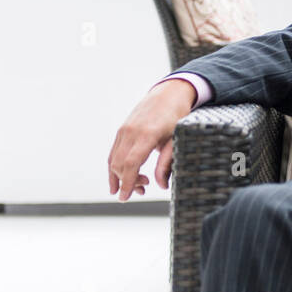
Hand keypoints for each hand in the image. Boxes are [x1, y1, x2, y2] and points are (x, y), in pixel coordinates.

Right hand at [107, 78, 195, 199]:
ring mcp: (124, 130)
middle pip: (120, 164)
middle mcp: (131, 132)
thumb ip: (167, 163)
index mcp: (147, 134)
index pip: (131, 164)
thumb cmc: (177, 117)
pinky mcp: (121, 130)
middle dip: (126, 183)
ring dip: (120, 177)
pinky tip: (122, 177)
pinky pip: (114, 152)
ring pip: (114, 159)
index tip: (125, 198)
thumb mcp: (177, 140)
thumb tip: (161, 185)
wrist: (169, 93)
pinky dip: (115, 167)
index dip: (127, 183)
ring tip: (138, 186)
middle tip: (142, 190)